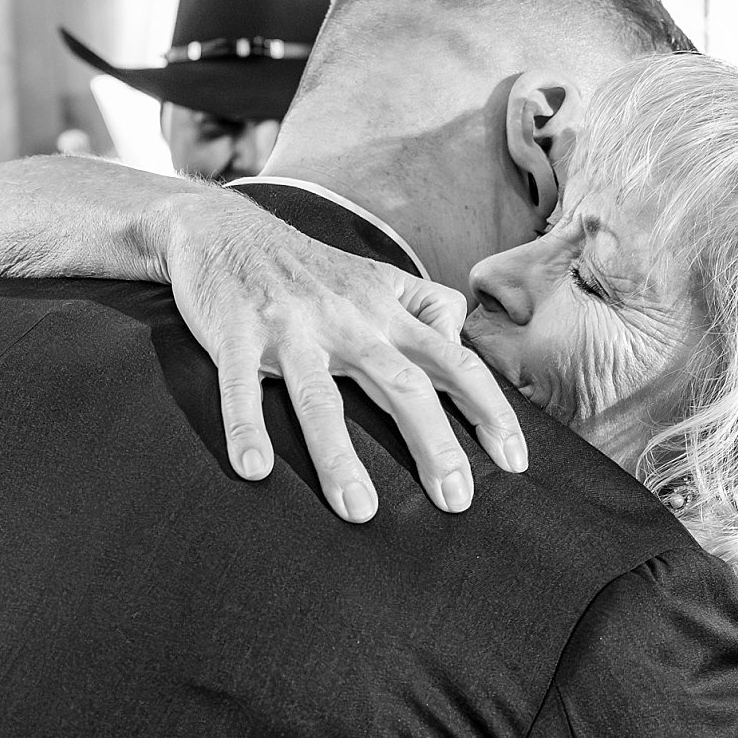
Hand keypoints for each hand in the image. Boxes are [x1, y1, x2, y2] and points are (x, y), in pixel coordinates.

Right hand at [162, 193, 526, 522]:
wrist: (221, 226)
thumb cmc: (307, 267)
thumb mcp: (375, 277)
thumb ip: (425, 308)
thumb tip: (460, 345)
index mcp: (385, 309)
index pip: (455, 361)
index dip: (490, 409)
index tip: (515, 460)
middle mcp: (346, 318)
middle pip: (402, 385)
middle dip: (434, 444)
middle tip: (456, 501)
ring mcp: (289, 327)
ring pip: (320, 397)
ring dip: (339, 457)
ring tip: (359, 511)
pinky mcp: (234, 333)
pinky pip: (240, 387)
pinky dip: (245, 427)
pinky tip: (255, 470)